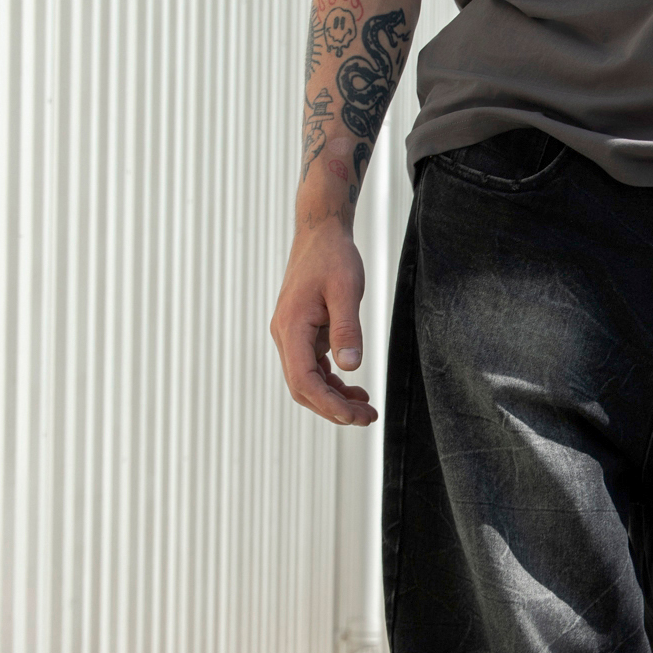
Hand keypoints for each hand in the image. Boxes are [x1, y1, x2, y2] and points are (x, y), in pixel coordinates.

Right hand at [270, 215, 377, 424]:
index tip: (353, 417)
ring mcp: (292, 335)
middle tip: (367, 418)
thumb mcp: (346, 290)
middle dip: (334, 408)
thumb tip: (350, 367)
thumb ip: (347, 329)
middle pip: (303, 387)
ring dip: (334, 398)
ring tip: (365, 409)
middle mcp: (285, 335)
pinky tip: (354, 388)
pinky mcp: (302, 333)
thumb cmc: (333, 257)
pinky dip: (332, 382)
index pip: (303, 380)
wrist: (320, 234)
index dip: (327, 404)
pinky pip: (313, 367)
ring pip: (308, 381)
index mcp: (291, 327)